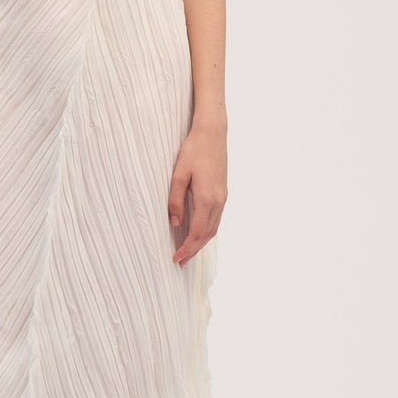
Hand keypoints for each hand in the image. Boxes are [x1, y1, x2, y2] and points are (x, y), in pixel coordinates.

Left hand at [167, 123, 226, 266]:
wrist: (213, 134)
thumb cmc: (193, 151)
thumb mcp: (178, 174)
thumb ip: (175, 200)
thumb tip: (175, 223)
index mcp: (207, 199)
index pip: (197, 233)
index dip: (186, 248)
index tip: (175, 259)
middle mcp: (218, 202)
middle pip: (207, 235)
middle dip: (193, 251)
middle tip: (180, 263)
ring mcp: (223, 198)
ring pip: (213, 229)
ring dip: (201, 243)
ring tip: (188, 252)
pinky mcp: (222, 193)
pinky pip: (216, 219)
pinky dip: (207, 232)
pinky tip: (198, 234)